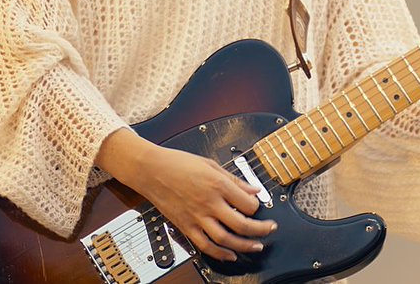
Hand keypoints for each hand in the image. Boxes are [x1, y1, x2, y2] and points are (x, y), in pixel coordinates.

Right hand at [97, 129, 275, 261]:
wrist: (151, 170)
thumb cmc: (178, 163)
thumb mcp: (211, 164)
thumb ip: (234, 179)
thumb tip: (253, 189)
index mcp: (218, 184)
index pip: (248, 203)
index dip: (257, 206)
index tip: (259, 206)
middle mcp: (209, 203)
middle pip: (241, 224)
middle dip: (260, 230)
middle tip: (269, 230)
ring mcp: (196, 217)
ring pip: (225, 239)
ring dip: (244, 245)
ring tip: (256, 246)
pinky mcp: (185, 226)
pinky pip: (205, 245)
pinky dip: (220, 253)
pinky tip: (230, 255)